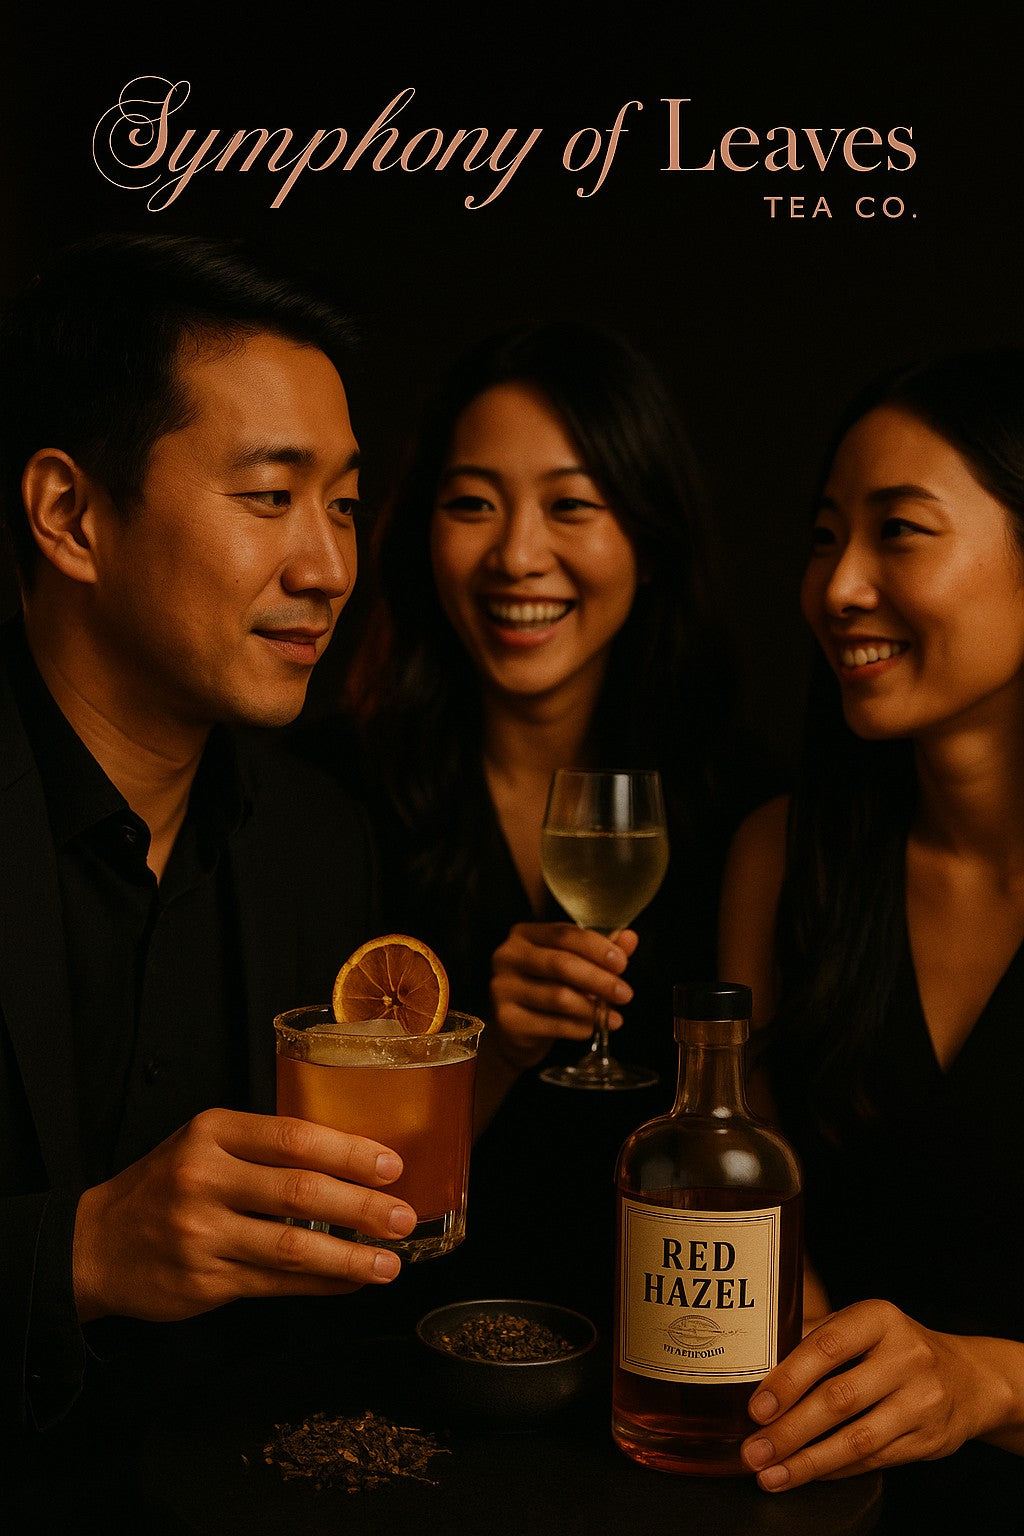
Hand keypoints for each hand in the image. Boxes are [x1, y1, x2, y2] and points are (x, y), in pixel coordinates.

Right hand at [72, 1108, 416, 1323]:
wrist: (96, 1244)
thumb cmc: (167, 1185)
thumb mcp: (205, 1144)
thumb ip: (266, 1148)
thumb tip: (353, 1160)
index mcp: (213, 1133)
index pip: (293, 1137)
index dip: (348, 1152)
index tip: (391, 1165)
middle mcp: (204, 1179)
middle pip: (299, 1192)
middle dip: (361, 1207)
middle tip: (402, 1217)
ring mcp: (202, 1234)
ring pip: (292, 1247)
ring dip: (350, 1257)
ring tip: (389, 1263)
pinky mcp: (204, 1282)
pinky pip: (276, 1283)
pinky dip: (321, 1283)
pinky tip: (350, 1281)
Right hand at [489, 922, 637, 1070]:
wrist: (515, 1030)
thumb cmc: (545, 988)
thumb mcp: (571, 964)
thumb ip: (599, 950)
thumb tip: (630, 938)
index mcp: (524, 935)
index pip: (564, 934)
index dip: (596, 947)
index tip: (622, 963)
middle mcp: (508, 957)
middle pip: (561, 964)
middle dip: (599, 980)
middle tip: (625, 993)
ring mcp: (503, 989)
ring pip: (558, 997)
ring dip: (592, 1008)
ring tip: (612, 1016)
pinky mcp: (507, 1020)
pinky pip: (553, 1024)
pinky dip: (579, 1027)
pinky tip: (593, 1028)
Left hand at [742, 1299, 1014, 1487]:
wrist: (966, 1378)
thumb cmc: (894, 1349)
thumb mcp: (862, 1327)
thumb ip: (814, 1338)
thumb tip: (755, 1365)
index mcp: (879, 1318)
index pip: (826, 1347)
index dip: (788, 1379)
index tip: (757, 1407)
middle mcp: (905, 1356)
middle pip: (838, 1399)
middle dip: (790, 1430)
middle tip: (754, 1450)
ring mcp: (922, 1400)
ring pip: (856, 1439)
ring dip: (808, 1461)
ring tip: (771, 1473)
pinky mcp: (929, 1439)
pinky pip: (874, 1460)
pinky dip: (834, 1470)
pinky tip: (806, 1474)